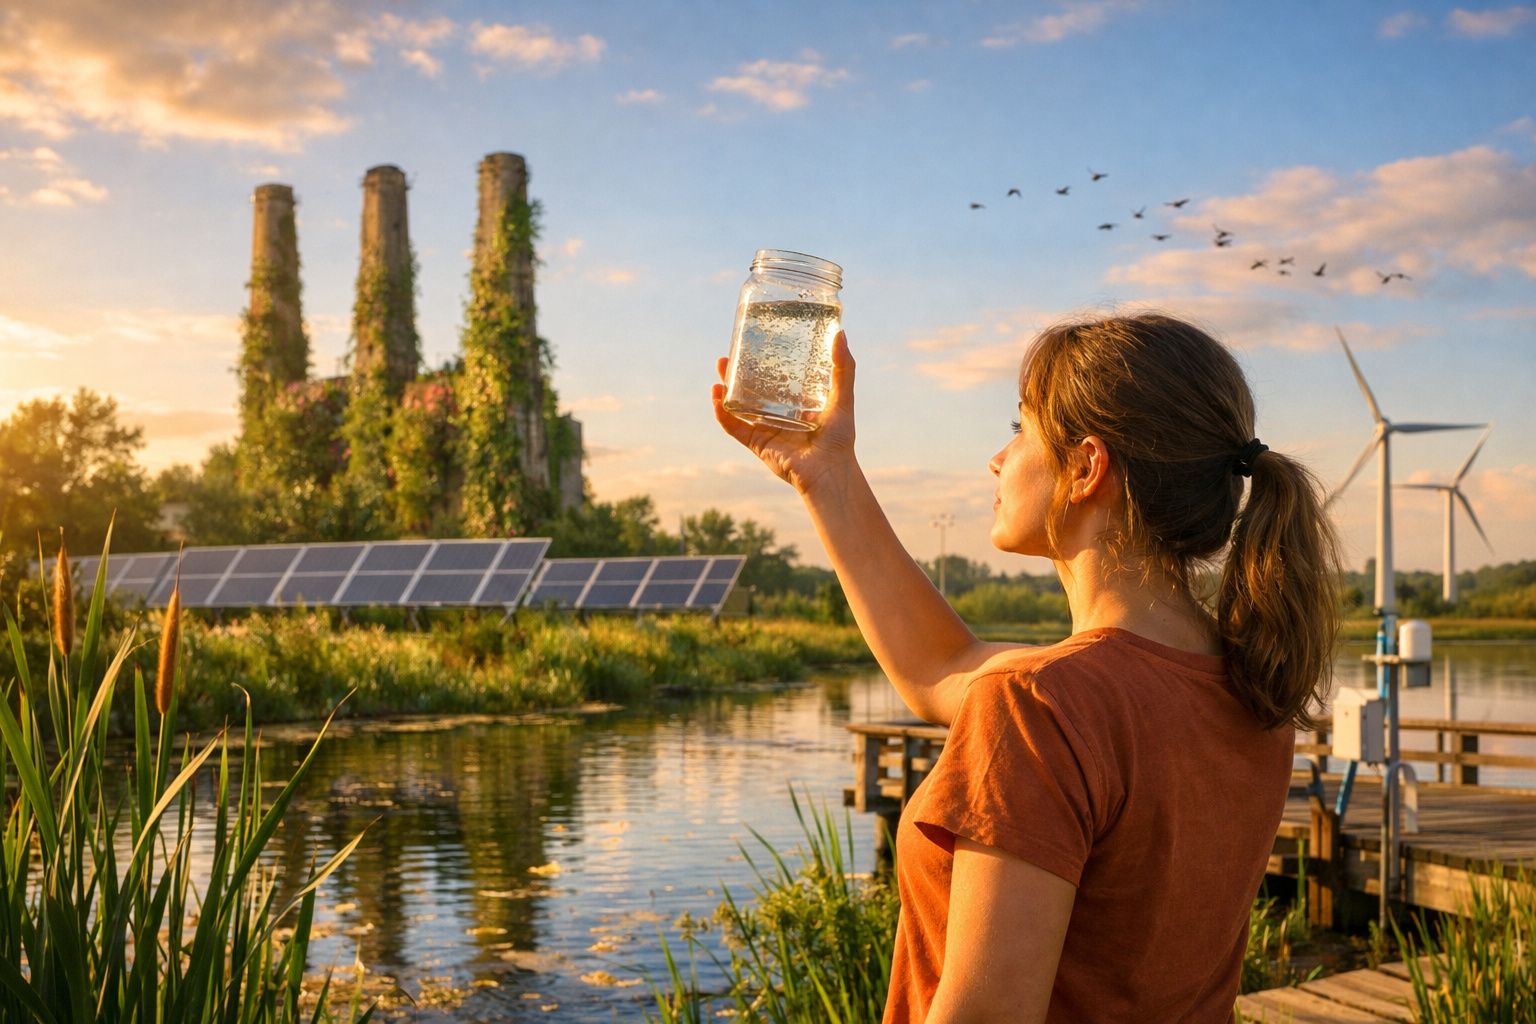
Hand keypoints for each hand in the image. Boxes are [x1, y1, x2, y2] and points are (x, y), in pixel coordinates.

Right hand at [712, 331, 856, 495]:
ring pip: (739, 407)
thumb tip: (840, 333)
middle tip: (726, 358)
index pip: (774, 380)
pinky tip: (717, 398)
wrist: (829, 471)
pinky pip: (735, 428)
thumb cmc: (840, 438)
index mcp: (796, 406)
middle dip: (736, 375)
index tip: (751, 346)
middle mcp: (778, 416)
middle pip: (751, 391)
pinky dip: (723, 414)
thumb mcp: (843, 397)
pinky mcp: (757, 444)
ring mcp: (766, 430)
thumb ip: (844, 368)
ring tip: (720, 370)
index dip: (760, 364)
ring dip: (725, 390)